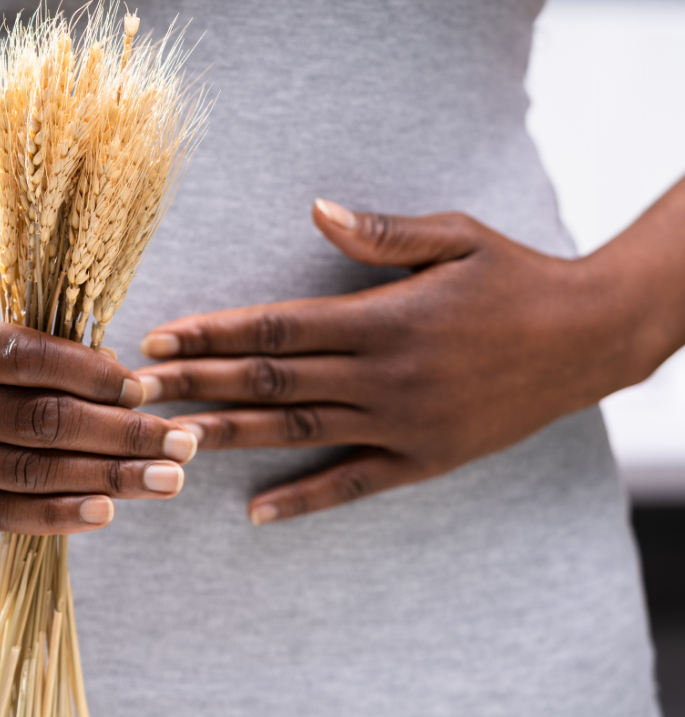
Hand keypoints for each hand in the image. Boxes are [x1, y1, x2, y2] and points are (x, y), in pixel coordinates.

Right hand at [0, 317, 197, 533]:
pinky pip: (6, 513)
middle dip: (124, 433)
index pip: (29, 358)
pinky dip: (60, 513)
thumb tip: (122, 379)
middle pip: (44, 421)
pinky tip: (108, 510)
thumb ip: (38, 356)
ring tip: (169, 479)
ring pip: (34, 470)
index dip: (91, 374)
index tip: (144, 387)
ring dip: (110, 477)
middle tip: (184, 443)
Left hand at [136, 199, 652, 524]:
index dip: (213, 333)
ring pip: (297, 433)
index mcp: (383, 318)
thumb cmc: (515, 277)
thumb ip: (382, 233)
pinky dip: (303, 499)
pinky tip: (256, 511)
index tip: (160, 336)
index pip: (276, 328)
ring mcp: (401, 424)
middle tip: (134, 390)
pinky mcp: (423, 459)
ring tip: (169, 441)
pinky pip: (353, 485)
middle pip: (270, 382)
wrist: (587, 338)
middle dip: (195, 384)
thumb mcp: (457, 237)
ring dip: (228, 437)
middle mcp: (383, 376)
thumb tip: (316, 210)